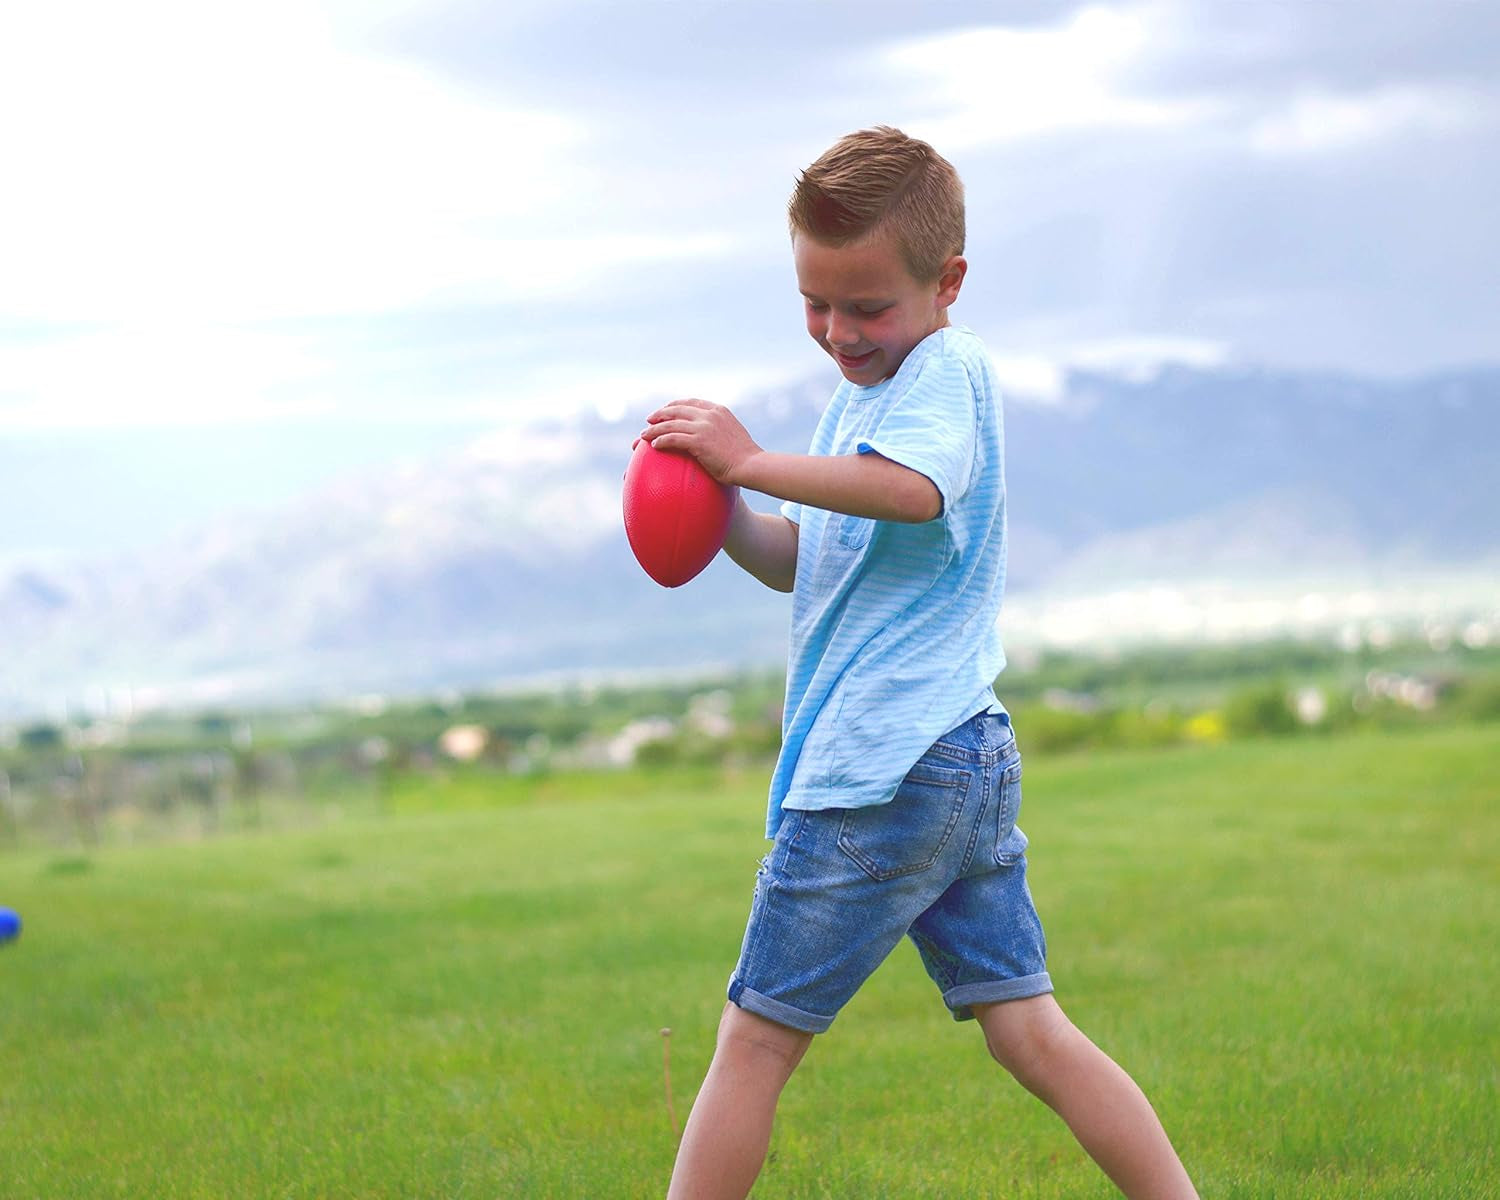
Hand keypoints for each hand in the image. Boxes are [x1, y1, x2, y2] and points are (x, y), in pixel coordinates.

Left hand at [640, 399, 761, 485]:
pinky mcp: (698, 441)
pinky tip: (654, 446)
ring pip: (670, 423)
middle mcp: (709, 414)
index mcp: (718, 410)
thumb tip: (713, 439)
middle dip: (659, 414)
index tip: (665, 410)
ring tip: (644, 436)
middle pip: (676, 409)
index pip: (691, 402)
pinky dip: (660, 440)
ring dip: (654, 429)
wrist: (751, 465)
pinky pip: (672, 438)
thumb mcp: (734, 435)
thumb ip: (722, 430)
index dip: (675, 405)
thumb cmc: (745, 457)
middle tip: (649, 420)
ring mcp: (703, 427)